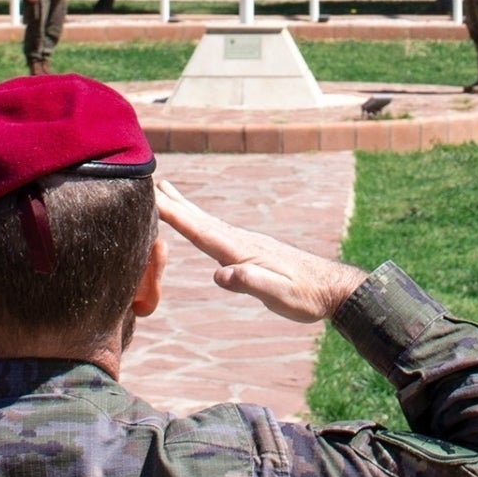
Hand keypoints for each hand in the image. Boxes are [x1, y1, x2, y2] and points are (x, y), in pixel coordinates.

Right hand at [155, 177, 370, 322]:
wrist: (330, 288)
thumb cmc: (305, 296)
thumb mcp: (280, 295)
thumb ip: (251, 283)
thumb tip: (221, 274)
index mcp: (241, 251)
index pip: (201, 230)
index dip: (175, 214)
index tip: (152, 197)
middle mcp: (240, 241)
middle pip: (199, 219)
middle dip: (172, 201)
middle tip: (147, 180)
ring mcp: (244, 243)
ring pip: (206, 221)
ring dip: (184, 205)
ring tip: (165, 189)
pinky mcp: (249, 250)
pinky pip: (215, 231)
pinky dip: (199, 220)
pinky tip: (197, 221)